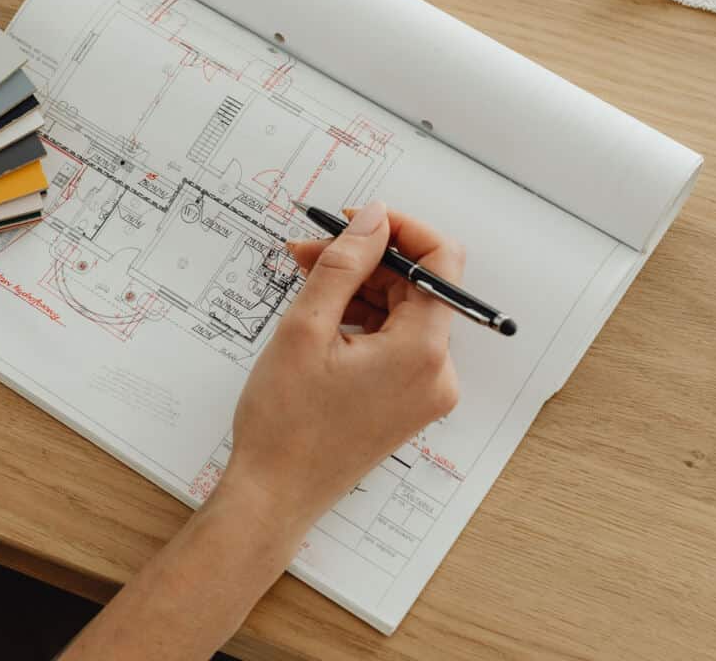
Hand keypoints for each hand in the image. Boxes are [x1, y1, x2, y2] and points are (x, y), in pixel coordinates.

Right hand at [219, 201, 462, 541]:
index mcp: (422, 352)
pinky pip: (393, 342)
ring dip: (358, 288)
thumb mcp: (306, 329)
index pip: (440, 262)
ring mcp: (424, 390)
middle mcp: (437, 372)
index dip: (400, 229)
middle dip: (366, 259)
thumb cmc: (285, 422)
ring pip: (402, 312)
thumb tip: (374, 219)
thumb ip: (344, 265)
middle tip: (308, 249)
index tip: (356, 219)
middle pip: (417, 286)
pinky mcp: (405, 401)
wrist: (274, 496)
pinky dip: (360, 320)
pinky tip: (319, 316)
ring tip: (303, 280)